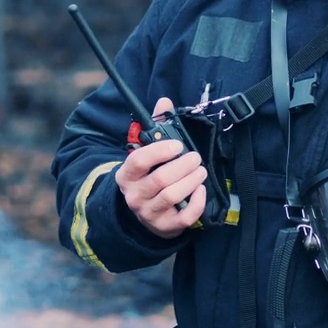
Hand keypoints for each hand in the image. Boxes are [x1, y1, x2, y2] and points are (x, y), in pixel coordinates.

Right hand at [115, 98, 207, 238]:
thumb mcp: (146, 154)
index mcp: (126, 175)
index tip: (177, 145)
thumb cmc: (148, 177)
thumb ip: (156, 126)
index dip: (160, 151)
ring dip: (192, 180)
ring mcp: (149, 213)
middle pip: (161, 179)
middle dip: (183, 165)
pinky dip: (197, 202)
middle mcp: (134, 195)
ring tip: (200, 170)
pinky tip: (201, 190)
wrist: (143, 214)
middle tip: (195, 157)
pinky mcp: (165, 227)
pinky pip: (185, 216)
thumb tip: (165, 101)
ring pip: (173, 196)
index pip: (139, 161)